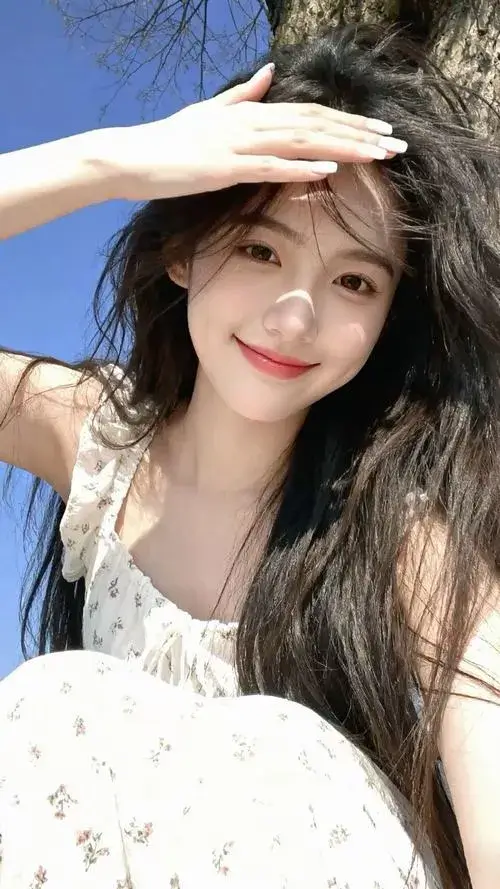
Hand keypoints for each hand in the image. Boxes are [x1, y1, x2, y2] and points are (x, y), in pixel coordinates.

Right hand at [101, 63, 405, 201]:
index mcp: (251, 113)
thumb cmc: (170, 142)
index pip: (311, 113)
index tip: (381, 132)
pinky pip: (270, 166)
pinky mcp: (225, 168)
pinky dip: (301, 166)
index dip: (349, 121)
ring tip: (377, 155)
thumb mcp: (210, 114)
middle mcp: (251, 123)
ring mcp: (239, 144)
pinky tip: (329, 169)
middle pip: (316, 124)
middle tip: (396, 145)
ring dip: (342, 147)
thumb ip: (243, 96)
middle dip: (360, 134)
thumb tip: (269, 73)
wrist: (131, 158)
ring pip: (301, 141)